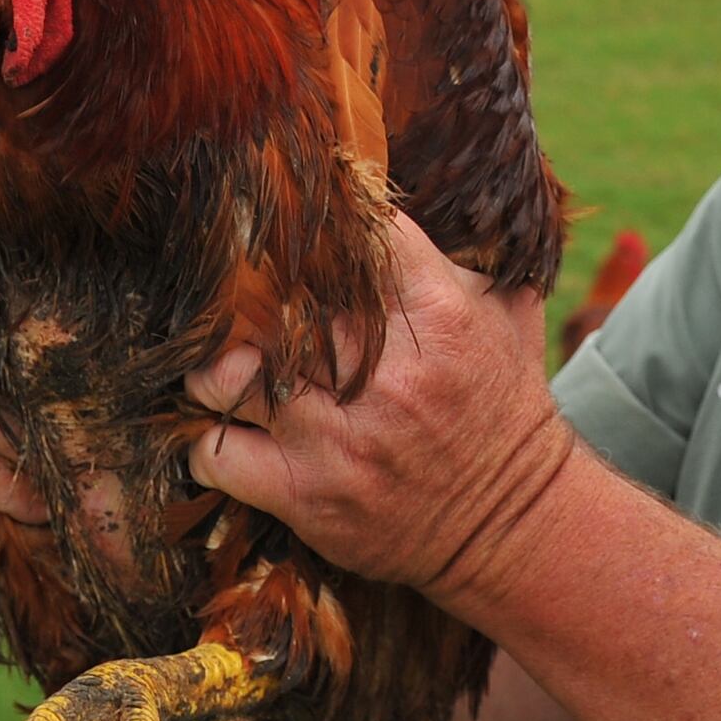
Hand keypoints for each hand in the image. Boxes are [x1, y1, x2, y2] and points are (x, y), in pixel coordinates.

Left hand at [185, 212, 571, 605]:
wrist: (513, 525)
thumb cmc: (503, 405)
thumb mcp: (508, 312)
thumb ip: (461, 251)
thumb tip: (405, 196)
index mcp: (437, 315)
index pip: (357, 236)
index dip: (318, 219)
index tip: (293, 219)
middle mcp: (384, 375)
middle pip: (276, 303)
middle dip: (246, 293)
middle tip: (232, 290)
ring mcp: (341, 438)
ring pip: (231, 375)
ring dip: (216, 365)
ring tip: (223, 362)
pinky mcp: (308, 494)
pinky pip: (217, 454)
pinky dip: (207, 437)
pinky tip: (226, 425)